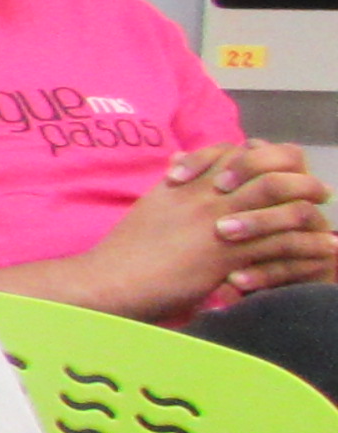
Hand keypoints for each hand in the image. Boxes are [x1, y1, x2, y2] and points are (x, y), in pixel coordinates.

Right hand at [72, 145, 328, 318]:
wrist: (114, 280)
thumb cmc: (128, 249)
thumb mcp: (151, 204)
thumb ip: (173, 184)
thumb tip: (181, 161)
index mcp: (189, 182)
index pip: (237, 152)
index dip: (266, 156)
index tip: (282, 167)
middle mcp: (208, 196)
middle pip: (267, 169)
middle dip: (299, 177)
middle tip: (316, 190)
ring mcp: (219, 222)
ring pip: (280, 201)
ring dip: (310, 207)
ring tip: (325, 217)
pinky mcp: (229, 254)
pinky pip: (281, 243)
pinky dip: (309, 245)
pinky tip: (325, 248)